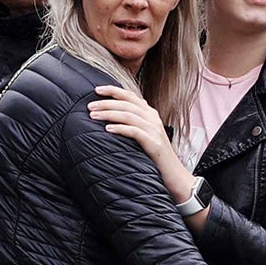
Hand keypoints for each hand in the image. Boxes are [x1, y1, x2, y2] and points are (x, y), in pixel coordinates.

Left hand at [89, 86, 192, 200]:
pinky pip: (135, 132)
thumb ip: (133, 123)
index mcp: (150, 113)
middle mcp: (153, 118)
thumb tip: (111, 116)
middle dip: (107, 103)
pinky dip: (120, 128)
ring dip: (109, 114)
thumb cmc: (155, 156)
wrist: (175, 174)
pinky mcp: (154, 144)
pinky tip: (108, 129)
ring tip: (94, 116)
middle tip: (90, 106)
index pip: (130, 95)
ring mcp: (154, 130)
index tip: (97, 90)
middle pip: (127, 103)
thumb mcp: (145, 134)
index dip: (113, 90)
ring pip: (129, 115)